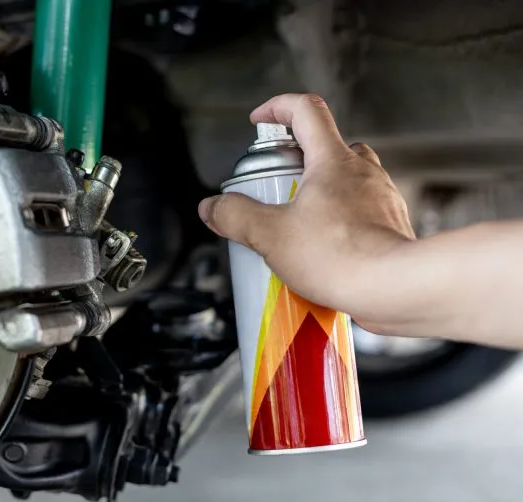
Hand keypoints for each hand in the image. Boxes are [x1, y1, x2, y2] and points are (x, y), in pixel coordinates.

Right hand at [198, 94, 414, 330]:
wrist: (393, 288)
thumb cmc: (340, 257)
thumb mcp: (270, 235)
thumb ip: (235, 216)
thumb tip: (213, 207)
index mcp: (333, 160)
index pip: (306, 110)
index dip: (277, 108)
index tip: (260, 121)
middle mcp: (363, 172)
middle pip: (327, 145)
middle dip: (296, 159)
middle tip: (275, 184)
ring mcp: (381, 198)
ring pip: (346, 180)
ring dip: (319, 192)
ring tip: (296, 222)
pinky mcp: (390, 226)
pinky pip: (360, 211)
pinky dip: (338, 220)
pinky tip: (322, 248)